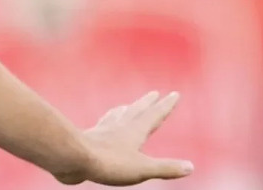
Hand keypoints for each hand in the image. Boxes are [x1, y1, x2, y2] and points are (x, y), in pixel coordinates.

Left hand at [55, 91, 193, 185]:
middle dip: (146, 103)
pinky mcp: (89, 140)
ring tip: (126, 106)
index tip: (174, 94)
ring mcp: (102, 132)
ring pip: (117, 117)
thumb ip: (166, 168)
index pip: (154, 116)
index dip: (165, 106)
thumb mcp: (142, 169)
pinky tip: (102, 126)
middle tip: (153, 93)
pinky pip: (101, 128)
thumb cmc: (109, 163)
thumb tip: (190, 167)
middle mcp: (119, 127)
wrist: (72, 157)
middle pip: (135, 112)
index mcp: (134, 131)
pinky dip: (106, 123)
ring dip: (125, 111)